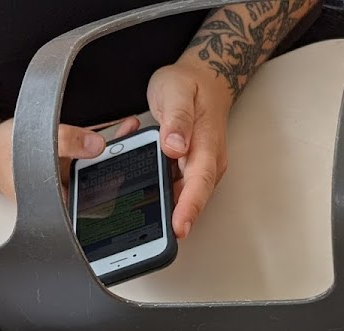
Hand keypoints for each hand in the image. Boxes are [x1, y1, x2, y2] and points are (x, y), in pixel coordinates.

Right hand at [0, 117, 139, 199]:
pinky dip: (111, 144)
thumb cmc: (1, 154)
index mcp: (57, 206)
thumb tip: (97, 145)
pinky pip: (97, 157)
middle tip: (142, 154)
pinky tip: (125, 131)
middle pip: (103, 189)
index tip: (131, 189)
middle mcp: (68, 196)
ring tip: (137, 136)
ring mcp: (72, 181)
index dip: (113, 204)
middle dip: (124, 172)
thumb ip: (66, 141)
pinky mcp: (75, 166)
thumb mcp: (34, 141)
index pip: (91, 212)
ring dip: (121, 154)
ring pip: (103, 171)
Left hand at [148, 61, 233, 238]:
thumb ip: (177, 118)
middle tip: (150, 237)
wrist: (205, 79)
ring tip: (136, 216)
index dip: (189, 207)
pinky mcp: (190, 169)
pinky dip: (157, 193)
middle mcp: (207, 161)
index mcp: (206, 145)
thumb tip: (175, 145)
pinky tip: (139, 193)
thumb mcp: (176, 91)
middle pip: (192, 198)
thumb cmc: (190, 84)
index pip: (199, 182)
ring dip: (162, 207)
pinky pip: (175, 188)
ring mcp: (200, 167)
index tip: (179, 227)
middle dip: (173, 219)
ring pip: (181, 197)